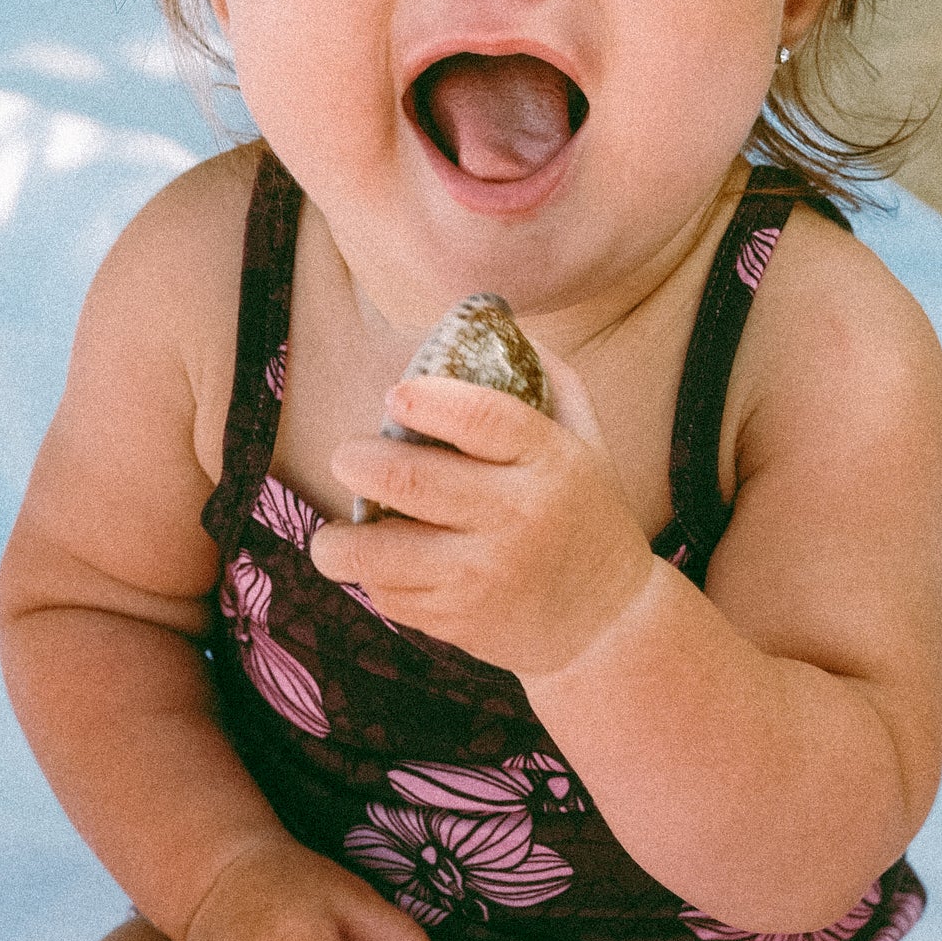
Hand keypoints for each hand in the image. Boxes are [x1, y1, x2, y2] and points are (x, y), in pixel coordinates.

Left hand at [311, 353, 657, 679]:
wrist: (607, 623)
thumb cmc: (584, 513)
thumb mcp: (586, 441)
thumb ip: (548, 377)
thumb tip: (488, 317)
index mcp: (551, 462)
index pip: (481, 415)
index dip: (426, 398)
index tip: (394, 395)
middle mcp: (519, 516)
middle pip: (410, 479)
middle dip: (357, 461)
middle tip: (348, 457)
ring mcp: (487, 574)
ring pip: (380, 552)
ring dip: (338, 542)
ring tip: (335, 535)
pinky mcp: (462, 620)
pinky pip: (390, 594)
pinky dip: (374, 580)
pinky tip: (384, 570)